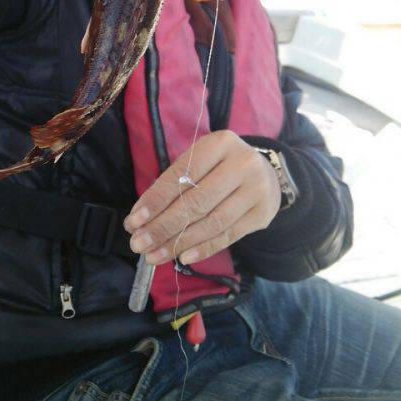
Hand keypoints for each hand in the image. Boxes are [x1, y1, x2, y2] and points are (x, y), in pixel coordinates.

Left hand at [123, 130, 281, 265]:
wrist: (267, 174)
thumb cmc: (221, 168)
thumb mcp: (201, 161)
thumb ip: (175, 183)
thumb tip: (141, 218)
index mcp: (220, 143)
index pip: (182, 174)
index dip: (156, 200)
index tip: (133, 221)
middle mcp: (242, 164)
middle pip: (197, 201)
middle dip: (163, 226)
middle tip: (139, 244)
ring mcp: (256, 189)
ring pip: (212, 222)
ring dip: (179, 242)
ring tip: (155, 255)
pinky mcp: (262, 214)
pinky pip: (228, 236)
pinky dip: (203, 249)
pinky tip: (183, 257)